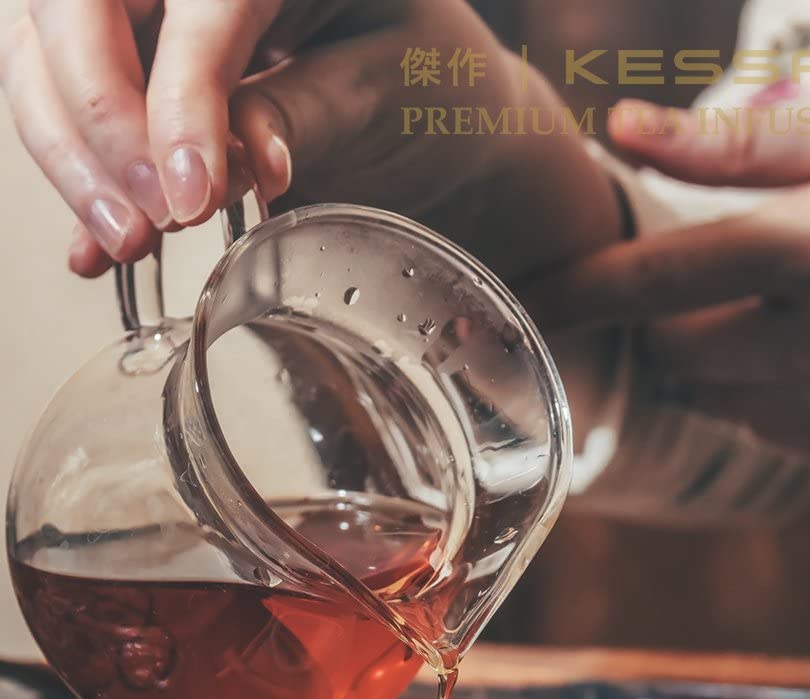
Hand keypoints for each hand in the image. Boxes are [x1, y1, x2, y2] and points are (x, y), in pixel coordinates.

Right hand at [0, 0, 620, 284]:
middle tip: (148, 222)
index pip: (199, 1)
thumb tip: (231, 159)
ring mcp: (153, 4)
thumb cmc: (433, 83)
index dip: (180, 95)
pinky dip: (72, 174)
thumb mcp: (391, 89)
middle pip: (84, 7)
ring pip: (50, 51)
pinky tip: (88, 244)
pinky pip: (63, 99)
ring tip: (124, 242)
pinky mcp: (130, 57)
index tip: (187, 195)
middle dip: (102, 121)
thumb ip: (306, 111)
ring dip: (72, 153)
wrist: (440, 110)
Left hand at [535, 92, 809, 450]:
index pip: (663, 278)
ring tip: (779, 299)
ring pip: (717, 398)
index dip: (582, 290)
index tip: (522, 299)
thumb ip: (735, 146)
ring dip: (714, 356)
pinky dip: (766, 390)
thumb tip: (623, 131)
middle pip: (679, 351)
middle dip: (669, 314)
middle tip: (710, 266)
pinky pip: (770, 428)